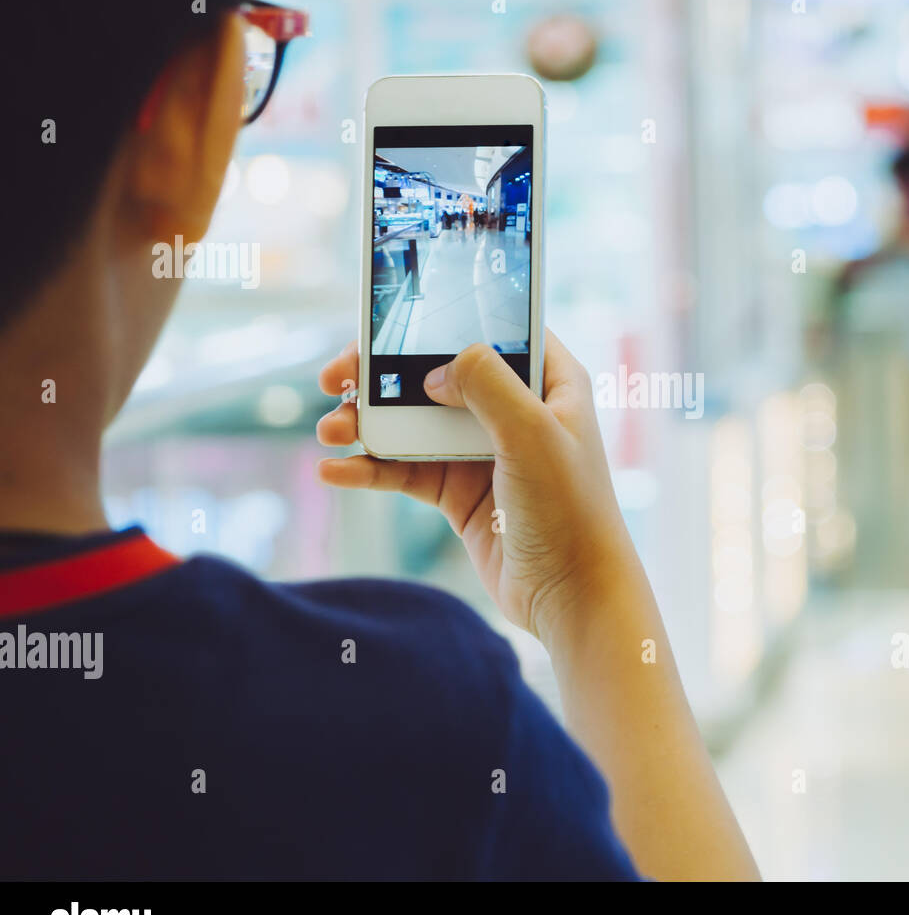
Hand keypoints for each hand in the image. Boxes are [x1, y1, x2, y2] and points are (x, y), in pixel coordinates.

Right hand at [316, 332, 637, 645]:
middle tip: (335, 377)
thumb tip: (436, 368)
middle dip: (381, 372)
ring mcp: (483, 451)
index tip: (389, 317)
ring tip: (331, 431)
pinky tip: (335, 470)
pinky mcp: (459, 492)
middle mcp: (515, 409)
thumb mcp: (533, 432)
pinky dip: (369, 467)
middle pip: (437, 371)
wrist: (572, 597)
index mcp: (549, 381)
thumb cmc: (571, 510)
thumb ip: (487, 384)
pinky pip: (404, 470)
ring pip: (412, 420)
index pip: (493, 328)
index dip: (442, 318)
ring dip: (366, 422)